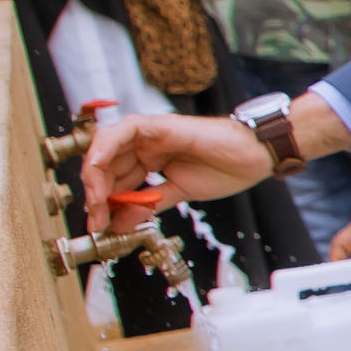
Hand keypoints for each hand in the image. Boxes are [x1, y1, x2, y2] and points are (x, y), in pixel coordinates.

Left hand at [78, 111, 275, 230]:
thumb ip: (148, 205)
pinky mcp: (158, 125)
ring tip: (97, 204)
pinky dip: (105, 148)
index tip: (101, 225)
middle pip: (104, 165)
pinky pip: (122, 132)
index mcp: (148, 158)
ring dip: (96, 177)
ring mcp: (150, 133)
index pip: (113, 179)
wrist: (254, 157)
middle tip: (97, 220)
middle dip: (95, 194)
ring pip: (105, 147)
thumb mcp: (179, 194)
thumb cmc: (226, 169)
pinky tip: (97, 168)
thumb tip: (119, 224)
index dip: (102, 202)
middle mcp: (144, 144)